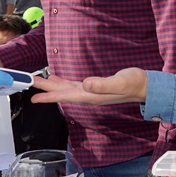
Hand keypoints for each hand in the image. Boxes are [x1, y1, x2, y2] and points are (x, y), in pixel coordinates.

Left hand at [30, 68, 146, 105]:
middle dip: (46, 89)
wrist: (146, 86)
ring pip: (66, 89)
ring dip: (52, 85)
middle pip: (62, 93)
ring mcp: (91, 92)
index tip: (35, 97)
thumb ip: (103, 85)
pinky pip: (74, 86)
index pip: (66, 96)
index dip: (49, 96)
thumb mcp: (120, 82)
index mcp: (92, 96)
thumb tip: (86, 84)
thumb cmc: (135, 83)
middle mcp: (89, 95)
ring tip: (39, 81)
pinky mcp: (94, 87)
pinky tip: (57, 78)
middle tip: (30, 83)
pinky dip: (63, 82)